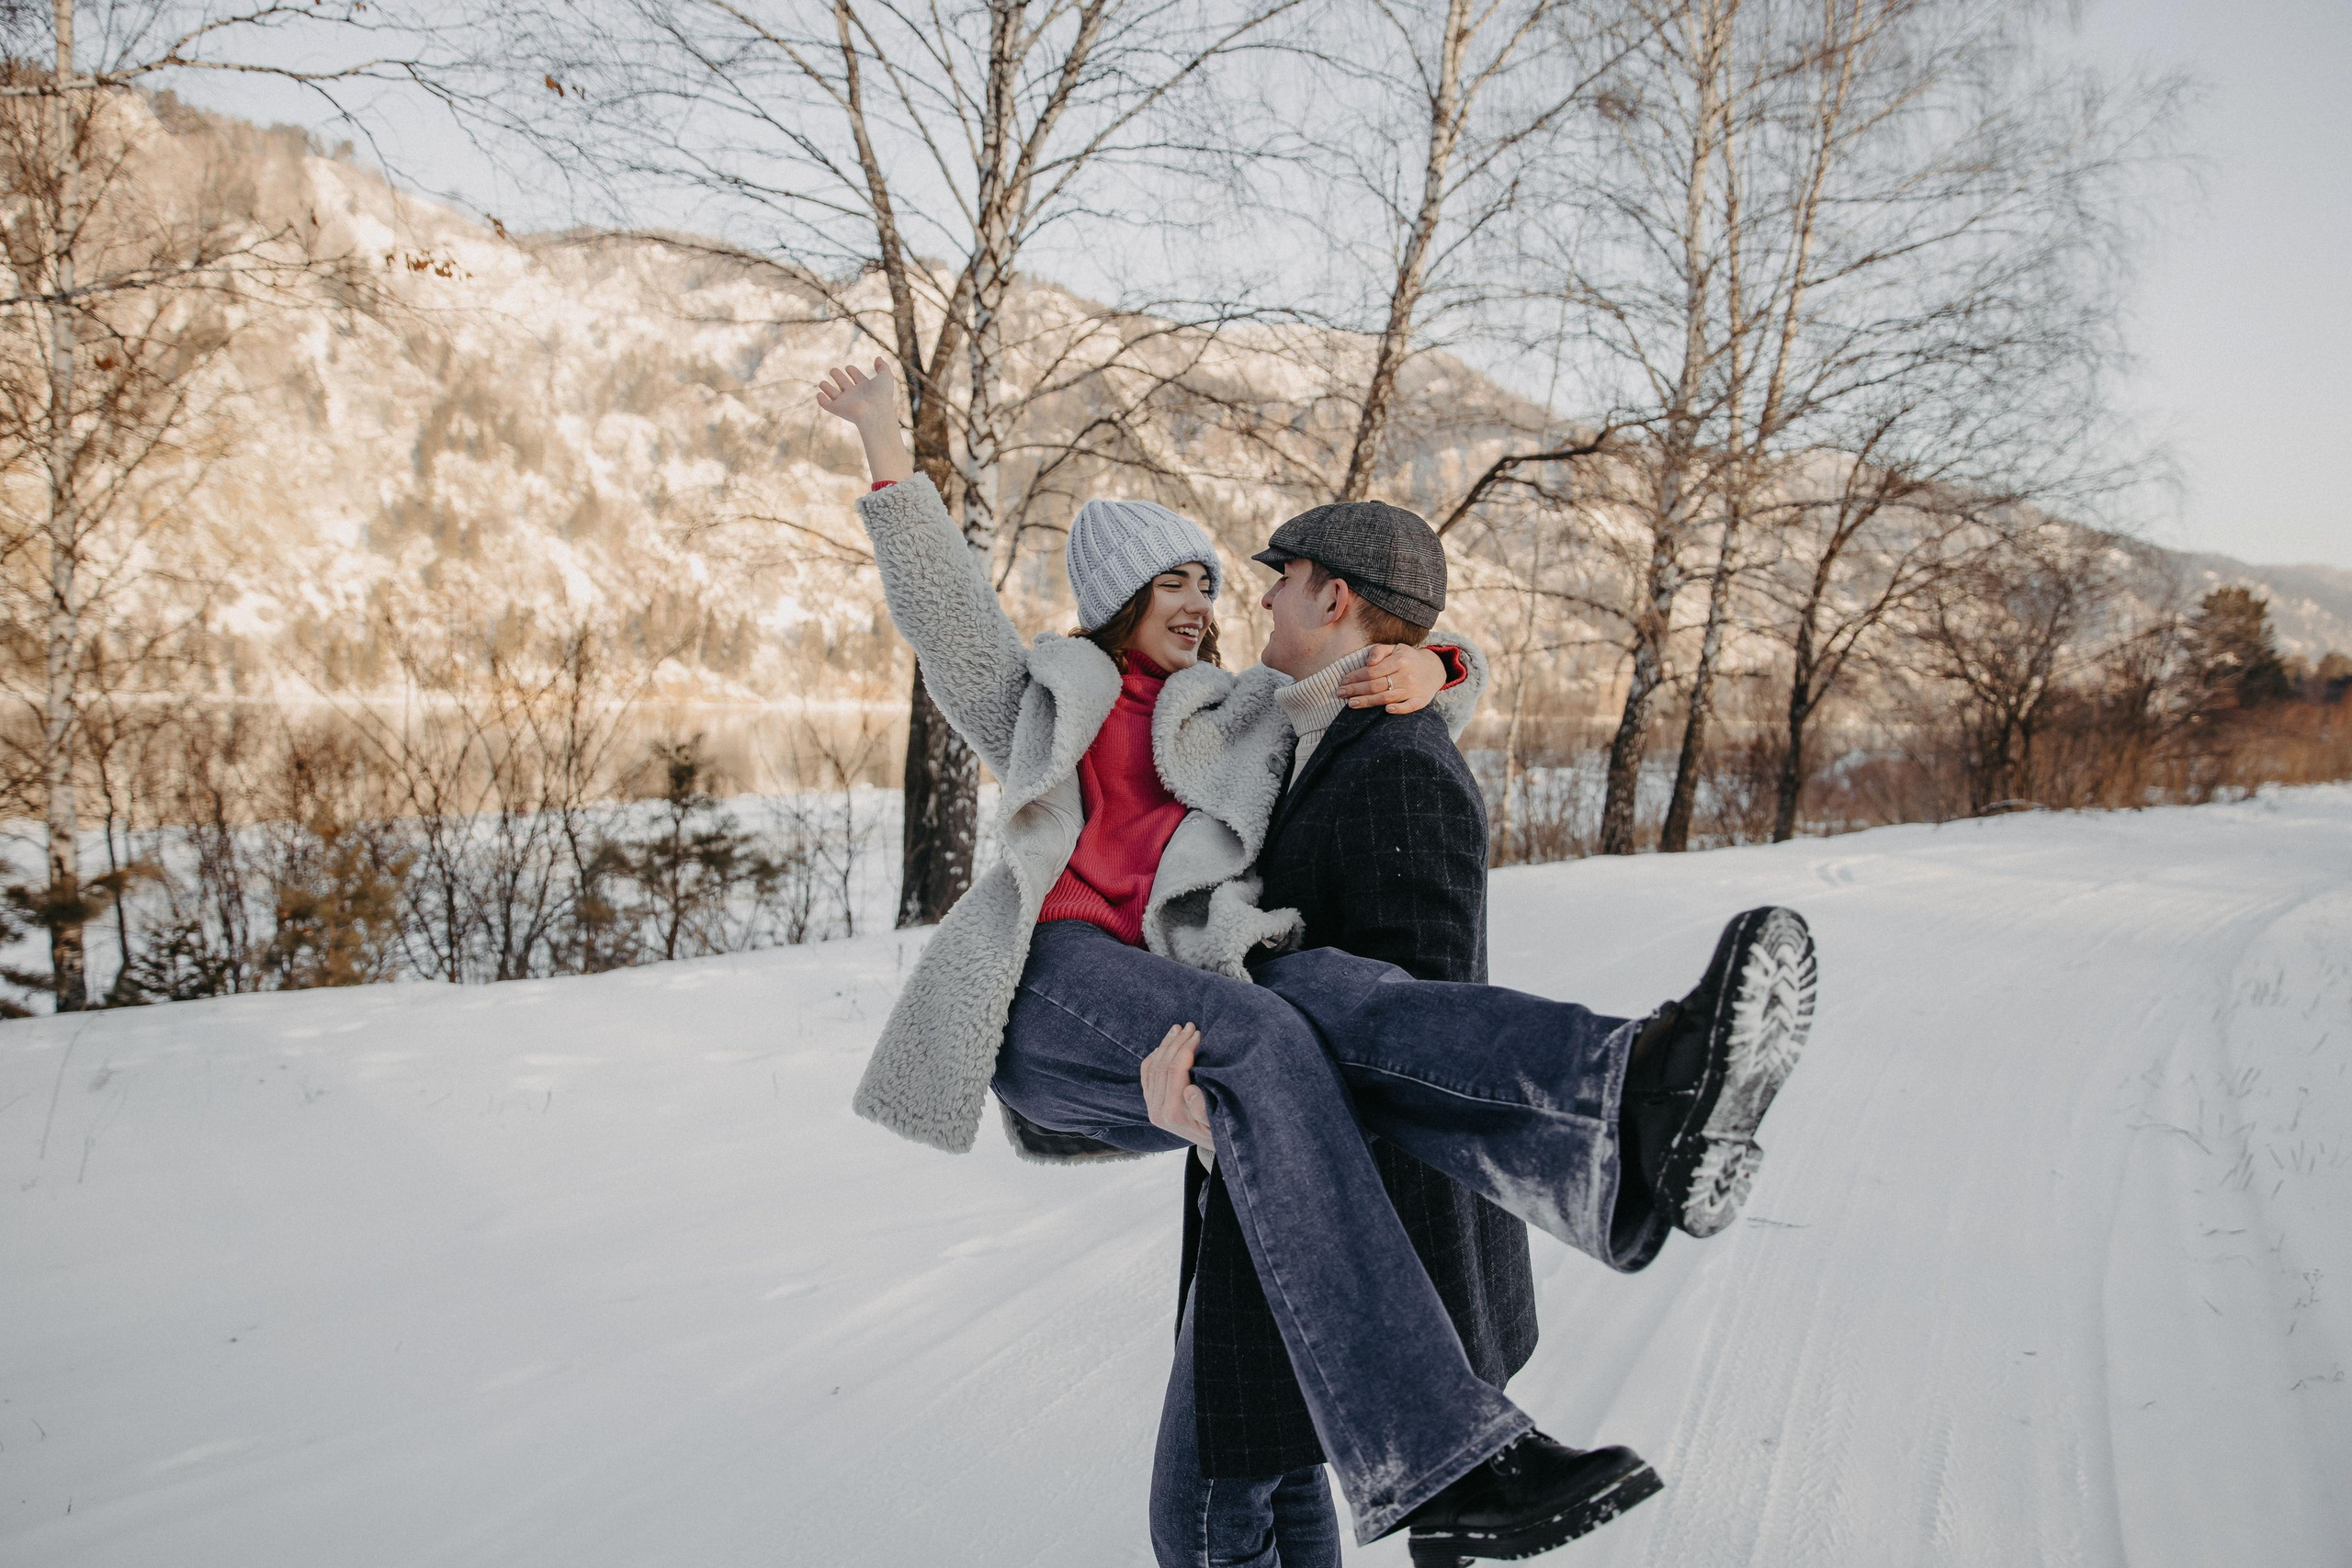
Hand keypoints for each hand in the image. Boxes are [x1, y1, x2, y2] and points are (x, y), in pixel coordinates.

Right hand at [816, 358, 896, 426]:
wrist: (875, 412)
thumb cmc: (881, 395)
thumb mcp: (885, 377)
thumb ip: (883, 367)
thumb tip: (878, 358)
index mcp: (866, 388)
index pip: (858, 378)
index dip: (853, 372)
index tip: (849, 367)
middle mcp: (855, 395)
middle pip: (844, 384)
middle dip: (838, 377)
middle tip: (833, 370)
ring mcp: (845, 402)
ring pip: (834, 394)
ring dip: (827, 388)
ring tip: (822, 383)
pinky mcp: (837, 409)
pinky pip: (827, 405)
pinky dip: (822, 400)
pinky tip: (819, 395)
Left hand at [1141, 1023, 1214, 1151]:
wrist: (1215, 1147)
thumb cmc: (1223, 1132)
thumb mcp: (1219, 1125)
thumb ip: (1203, 1110)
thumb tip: (1189, 1089)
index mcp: (1173, 1114)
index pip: (1174, 1071)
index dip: (1186, 1048)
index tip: (1199, 1033)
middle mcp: (1157, 1111)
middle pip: (1161, 1066)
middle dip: (1176, 1041)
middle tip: (1190, 1025)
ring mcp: (1152, 1107)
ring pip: (1152, 1067)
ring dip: (1165, 1044)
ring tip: (1179, 1028)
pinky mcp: (1151, 1103)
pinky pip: (1147, 1074)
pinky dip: (1155, 1055)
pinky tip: (1166, 1044)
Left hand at [1339, 643, 1447, 712]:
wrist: (1434, 668)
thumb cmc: (1407, 658)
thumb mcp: (1395, 648)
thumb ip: (1379, 651)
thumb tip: (1367, 662)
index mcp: (1399, 661)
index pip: (1372, 671)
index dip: (1356, 676)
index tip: (1343, 680)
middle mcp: (1406, 675)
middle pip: (1376, 685)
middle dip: (1356, 690)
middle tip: (1340, 693)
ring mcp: (1413, 689)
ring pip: (1386, 697)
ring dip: (1367, 702)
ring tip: (1351, 704)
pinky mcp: (1420, 700)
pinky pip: (1408, 707)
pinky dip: (1398, 709)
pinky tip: (1385, 710)